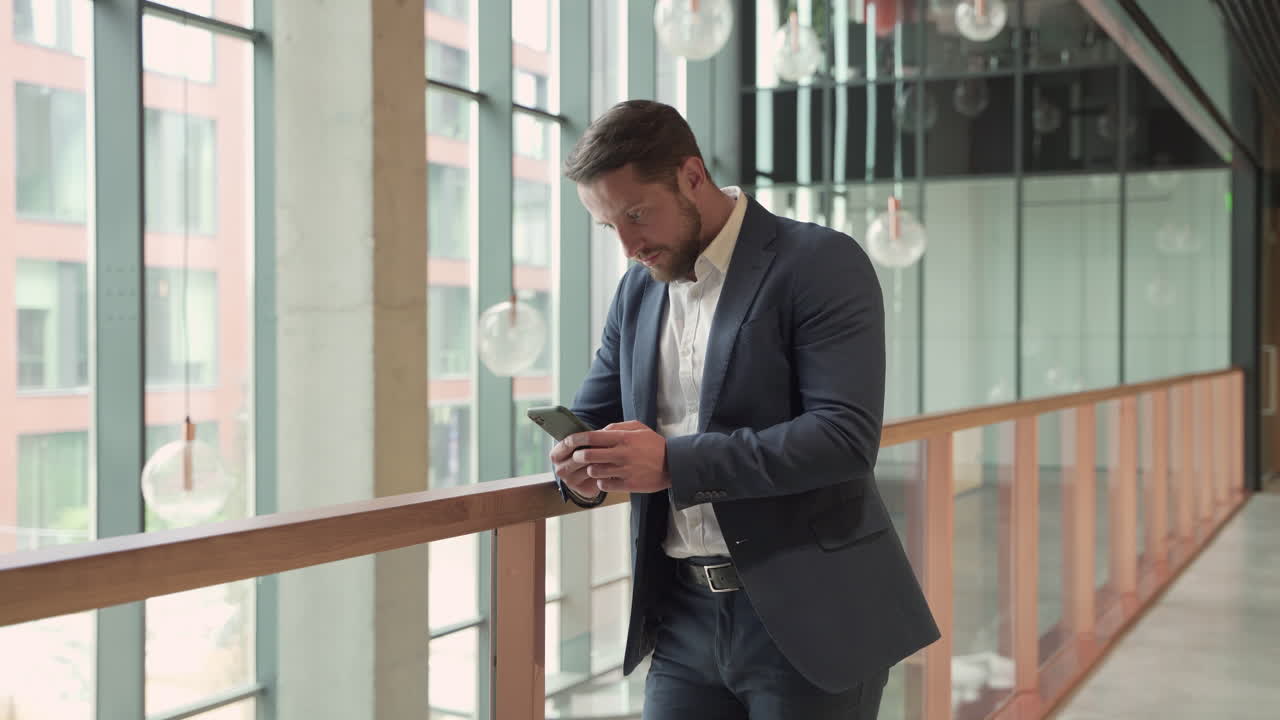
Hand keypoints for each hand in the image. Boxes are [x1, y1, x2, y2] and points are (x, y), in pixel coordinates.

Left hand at [550, 420, 671, 494]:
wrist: (674, 464)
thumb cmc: (654, 445)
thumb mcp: (638, 428)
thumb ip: (617, 427)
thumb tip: (599, 431)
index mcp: (623, 438)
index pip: (592, 437)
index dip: (577, 439)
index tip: (570, 441)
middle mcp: (622, 454)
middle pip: (588, 455)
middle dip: (579, 457)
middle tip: (580, 457)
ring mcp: (624, 470)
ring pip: (594, 471)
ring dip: (591, 470)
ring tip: (597, 468)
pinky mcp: (628, 485)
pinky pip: (604, 485)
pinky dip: (602, 482)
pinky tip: (607, 478)